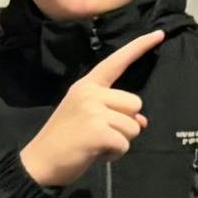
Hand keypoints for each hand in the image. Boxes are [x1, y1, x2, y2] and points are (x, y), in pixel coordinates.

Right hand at [16, 30, 165, 190]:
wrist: (38, 163)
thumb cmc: (63, 141)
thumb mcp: (88, 119)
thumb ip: (114, 114)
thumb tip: (141, 122)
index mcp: (86, 85)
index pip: (116, 62)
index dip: (139, 47)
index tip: (159, 34)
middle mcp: (90, 93)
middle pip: (135, 103)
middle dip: (126, 123)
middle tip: (101, 134)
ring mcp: (93, 111)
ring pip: (133, 126)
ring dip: (120, 141)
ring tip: (96, 145)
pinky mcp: (98, 132)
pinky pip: (124, 144)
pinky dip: (115, 154)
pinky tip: (95, 154)